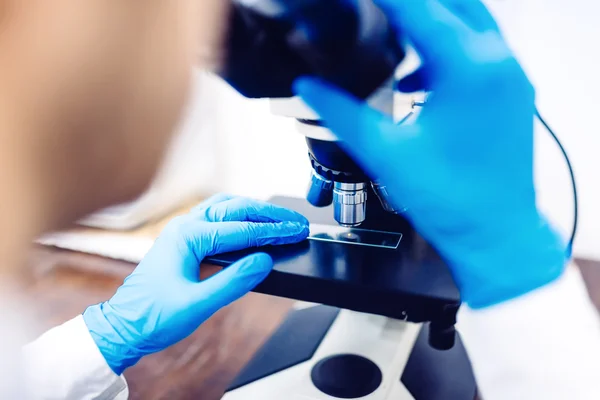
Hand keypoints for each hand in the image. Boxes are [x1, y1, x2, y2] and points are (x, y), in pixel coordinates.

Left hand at [83, 194, 308, 374]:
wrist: (124, 326)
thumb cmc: (153, 316)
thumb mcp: (197, 304)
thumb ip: (233, 282)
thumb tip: (264, 261)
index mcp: (187, 236)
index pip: (241, 230)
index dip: (272, 232)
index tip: (297, 231)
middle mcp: (185, 226)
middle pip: (236, 209)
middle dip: (269, 214)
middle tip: (297, 221)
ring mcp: (184, 230)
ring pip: (226, 208)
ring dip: (255, 211)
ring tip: (280, 218)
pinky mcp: (185, 240)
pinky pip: (218, 218)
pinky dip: (240, 217)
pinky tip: (252, 224)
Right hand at [295, 0, 565, 308]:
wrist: (495, 234)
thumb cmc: (449, 200)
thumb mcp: (384, 152)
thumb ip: (341, 112)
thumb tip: (307, 86)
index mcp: (468, 68)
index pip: (417, 7)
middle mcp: (497, 61)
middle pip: (451, 1)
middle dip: (409, 2)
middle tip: (375, 11)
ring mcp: (511, 75)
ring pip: (469, 19)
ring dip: (430, 18)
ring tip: (389, 30)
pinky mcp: (513, 91)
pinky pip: (479, 48)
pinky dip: (446, 47)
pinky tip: (415, 75)